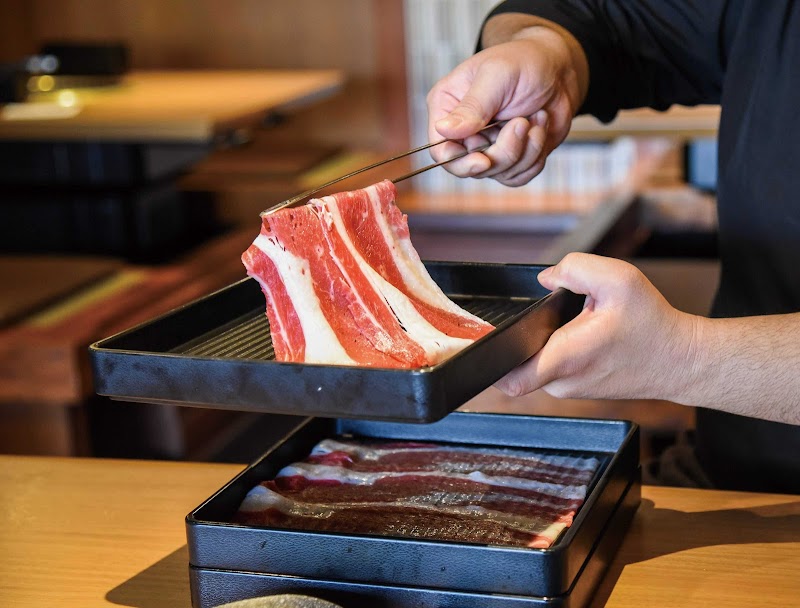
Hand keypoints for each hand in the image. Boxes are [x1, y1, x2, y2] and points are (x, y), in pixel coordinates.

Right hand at [426, 26, 585, 186]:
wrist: (559, 69)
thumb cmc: (524, 61)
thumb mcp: (497, 76)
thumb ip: (471, 106)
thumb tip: (443, 129)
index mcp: (447, 107)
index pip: (440, 149)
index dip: (460, 162)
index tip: (484, 160)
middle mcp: (463, 132)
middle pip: (471, 167)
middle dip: (504, 151)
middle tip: (522, 122)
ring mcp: (487, 147)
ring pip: (499, 173)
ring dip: (526, 150)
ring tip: (537, 117)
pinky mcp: (510, 158)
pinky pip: (518, 176)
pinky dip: (535, 156)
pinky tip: (540, 128)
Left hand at [494, 253, 699, 400]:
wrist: (683, 360)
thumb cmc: (654, 324)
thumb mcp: (618, 279)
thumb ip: (575, 268)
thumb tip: (546, 277)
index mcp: (564, 359)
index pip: (509, 378)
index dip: (492, 360)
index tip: (488, 341)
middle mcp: (563, 382)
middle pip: (519, 363)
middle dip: (524, 336)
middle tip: (545, 315)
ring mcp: (571, 389)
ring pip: (537, 364)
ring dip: (544, 341)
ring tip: (571, 322)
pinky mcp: (581, 388)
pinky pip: (555, 368)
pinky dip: (559, 349)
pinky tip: (580, 332)